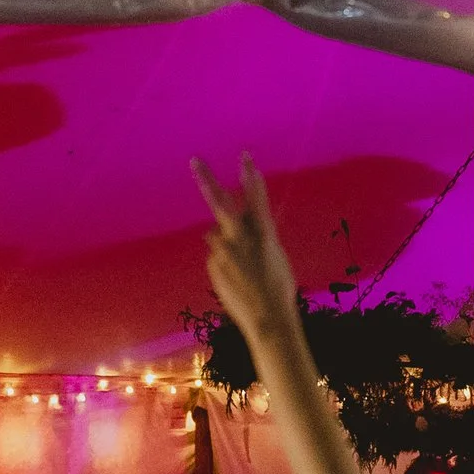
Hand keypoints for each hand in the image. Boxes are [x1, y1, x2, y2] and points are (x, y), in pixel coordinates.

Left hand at [196, 154, 305, 358]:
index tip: (244, 156)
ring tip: (244, 267)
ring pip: (217, 235)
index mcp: (264, 233)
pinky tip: (237, 280)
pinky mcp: (213, 265)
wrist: (267, 317)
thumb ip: (255, 239)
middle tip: (194, 160)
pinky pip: (216, 257)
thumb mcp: (275, 257)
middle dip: (207, 179)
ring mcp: (223, 251)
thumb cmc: (279, 288)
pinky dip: (224, 263)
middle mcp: (240, 237)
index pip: (256, 197)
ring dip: (226, 242)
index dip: (250, 175)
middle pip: (220, 202)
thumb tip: (229, 233)